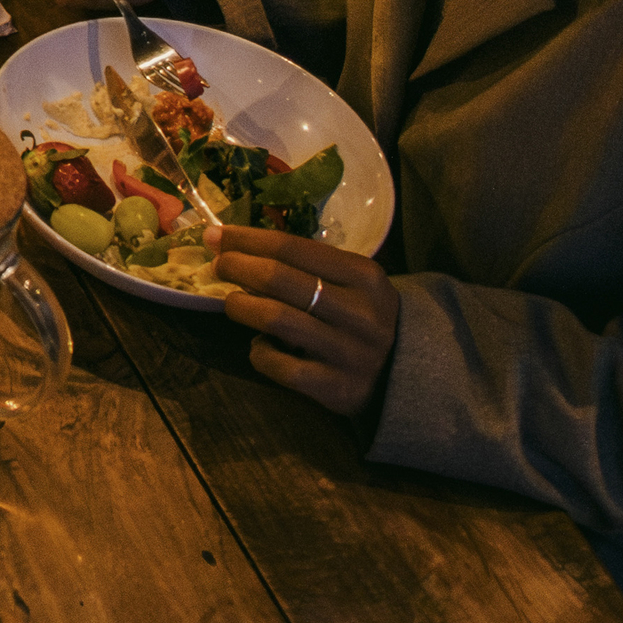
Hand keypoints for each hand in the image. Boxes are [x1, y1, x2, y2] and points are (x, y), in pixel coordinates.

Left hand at [214, 226, 397, 418]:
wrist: (406, 375)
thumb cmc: (362, 317)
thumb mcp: (351, 284)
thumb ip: (307, 267)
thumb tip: (238, 247)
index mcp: (364, 276)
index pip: (292, 247)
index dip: (246, 239)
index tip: (216, 235)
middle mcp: (360, 312)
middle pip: (280, 279)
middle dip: (237, 266)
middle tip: (218, 265)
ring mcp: (349, 352)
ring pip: (276, 319)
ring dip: (241, 307)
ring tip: (232, 303)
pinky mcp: (337, 388)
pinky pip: (282, 367)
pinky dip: (261, 353)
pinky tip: (259, 347)